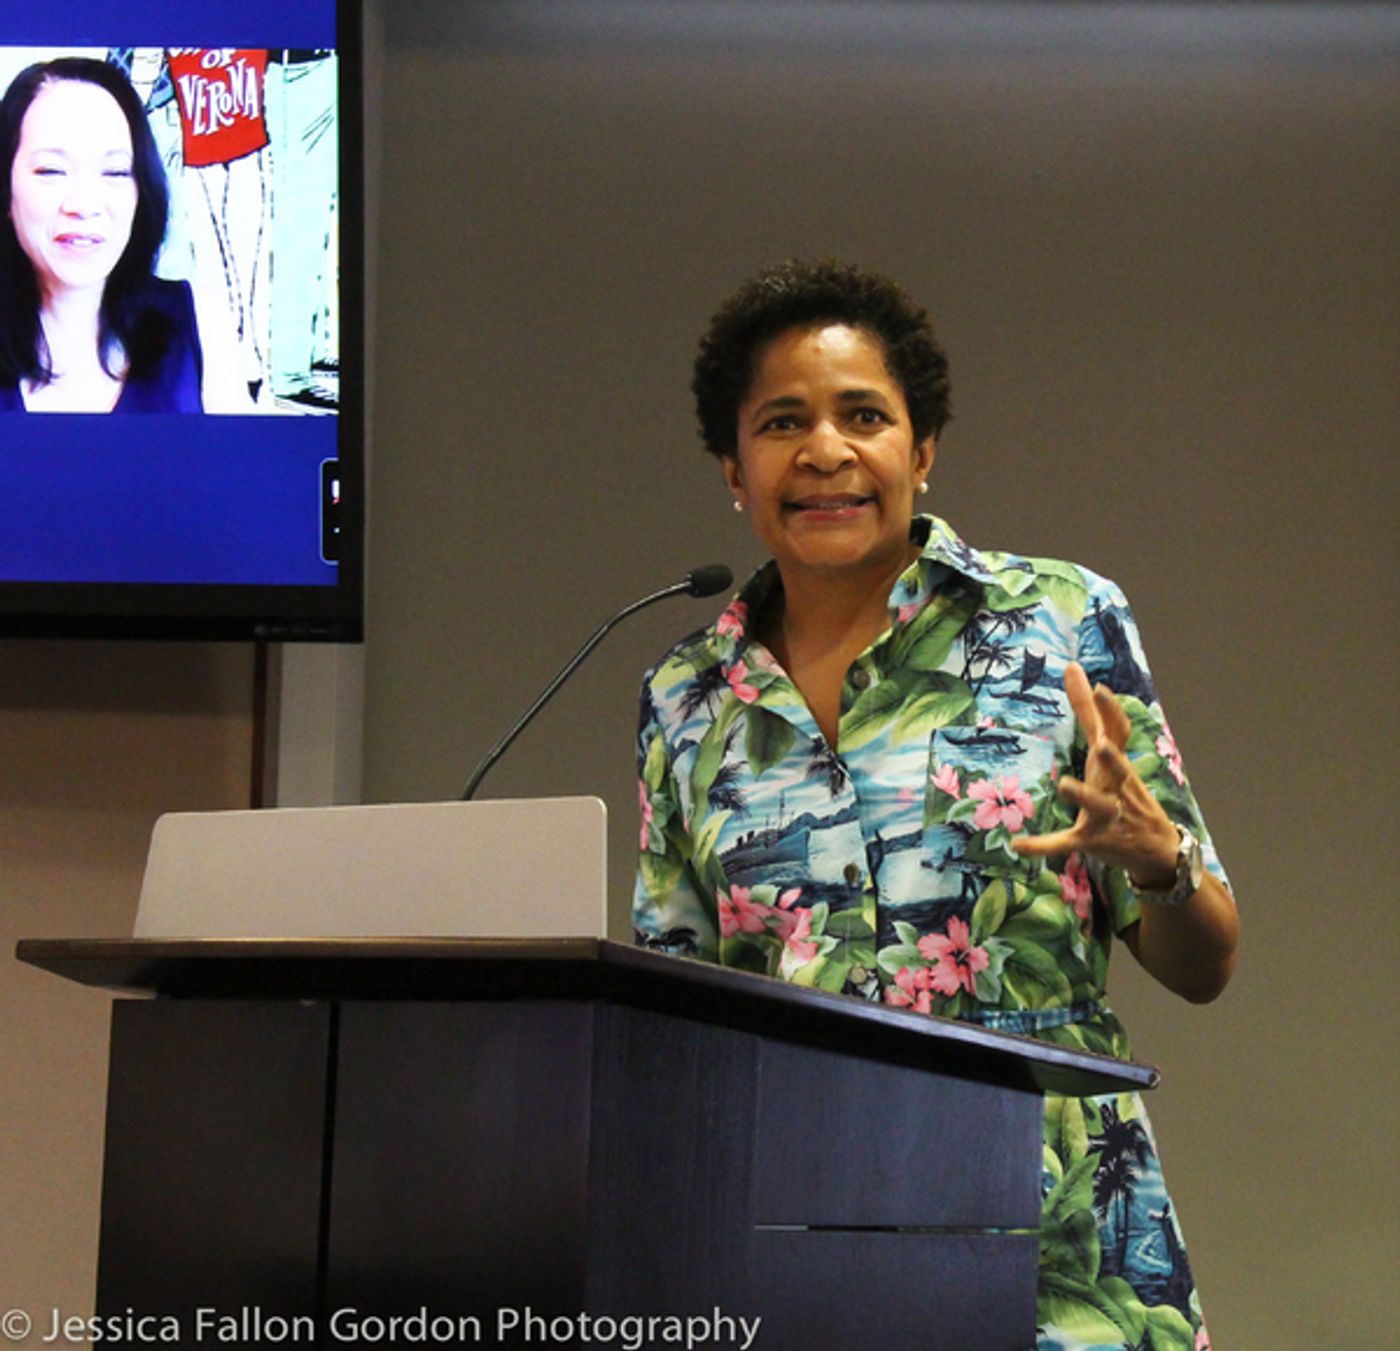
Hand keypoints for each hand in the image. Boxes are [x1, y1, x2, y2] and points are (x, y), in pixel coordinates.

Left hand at [1012, 662, 1178, 884]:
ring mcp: (1106, 815)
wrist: (1158, 848)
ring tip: (1065, 785)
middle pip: (1117, 768)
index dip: (1107, 711)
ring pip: (1097, 805)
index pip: (1115, 732)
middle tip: (1102, 746)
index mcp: (1115, 764)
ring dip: (1084, 796)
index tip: (1096, 686)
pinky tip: (1018, 845)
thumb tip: (1072, 666)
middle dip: (1112, 758)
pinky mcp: (1092, 839)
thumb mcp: (1111, 752)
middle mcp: (1116, 787)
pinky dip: (1042, 846)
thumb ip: (1092, 714)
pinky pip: (1065, 843)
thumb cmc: (1125, 791)